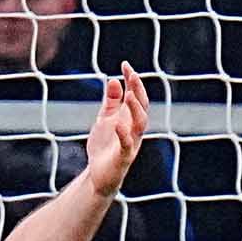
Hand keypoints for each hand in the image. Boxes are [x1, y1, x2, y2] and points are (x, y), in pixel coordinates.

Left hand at [84, 62, 149, 199]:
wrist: (98, 175)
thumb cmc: (104, 147)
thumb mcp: (105, 119)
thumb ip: (111, 102)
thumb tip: (114, 80)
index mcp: (131, 119)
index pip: (136, 96)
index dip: (133, 81)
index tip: (125, 65)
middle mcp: (135, 129)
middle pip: (142, 107)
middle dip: (138, 91)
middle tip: (132, 75)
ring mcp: (131, 143)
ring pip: (140, 124)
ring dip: (136, 109)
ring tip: (129, 94)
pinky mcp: (123, 157)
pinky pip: (127, 145)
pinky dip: (124, 134)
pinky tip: (118, 124)